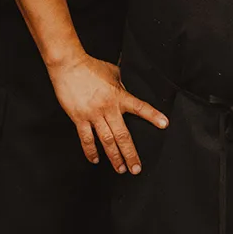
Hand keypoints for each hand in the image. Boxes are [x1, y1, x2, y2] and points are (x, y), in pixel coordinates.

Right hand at [48, 54, 167, 173]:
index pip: (139, 107)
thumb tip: (127, 91)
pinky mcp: (79, 118)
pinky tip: (95, 159)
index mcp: (118, 96)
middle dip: (130, 154)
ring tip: (120, 168)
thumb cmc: (89, 66)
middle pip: (122, 135)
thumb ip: (121, 85)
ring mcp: (93, 114)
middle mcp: (108, 107)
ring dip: (114, 157)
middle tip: (136, 168)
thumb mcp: (112, 72)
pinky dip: (91, 151)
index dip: (153, 116)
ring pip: (106, 141)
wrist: (68, 64)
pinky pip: (86, 138)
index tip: (164, 124)